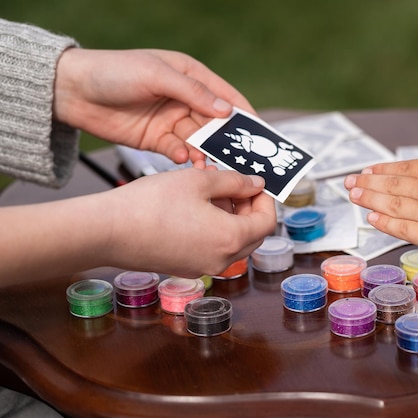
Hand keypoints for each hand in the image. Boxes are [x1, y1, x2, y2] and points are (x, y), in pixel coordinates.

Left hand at [53, 48, 253, 163]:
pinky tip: (183, 161)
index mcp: (190, 77)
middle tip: (243, 159)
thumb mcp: (156, 75)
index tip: (260, 134)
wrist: (71, 92)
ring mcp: (171, 121)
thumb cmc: (113, 72)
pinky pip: (179, 151)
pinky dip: (183, 158)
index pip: (226, 97)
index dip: (244, 115)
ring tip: (209, 165)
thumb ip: (193, 92)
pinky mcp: (157, 140)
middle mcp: (185, 99)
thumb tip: (226, 111)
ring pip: (199, 141)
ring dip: (206, 153)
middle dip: (229, 140)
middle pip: (216, 123)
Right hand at [102, 168, 275, 277]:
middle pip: (253, 235)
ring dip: (230, 216)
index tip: (256, 183)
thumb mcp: (199, 181)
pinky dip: (214, 228)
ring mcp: (203, 267)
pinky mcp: (185, 267)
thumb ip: (234, 182)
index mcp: (231, 239)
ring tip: (210, 189)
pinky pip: (212, 248)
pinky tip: (195, 206)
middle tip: (233, 184)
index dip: (266, 200)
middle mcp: (221, 260)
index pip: (267, 222)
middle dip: (248, 208)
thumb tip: (256, 184)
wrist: (108, 231)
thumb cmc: (151, 203)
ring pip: (232, 242)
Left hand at [344, 159, 417, 258]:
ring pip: (394, 203)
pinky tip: (371, 217)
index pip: (408, 168)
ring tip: (353, 194)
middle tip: (349, 180)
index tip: (369, 169)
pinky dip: (385, 222)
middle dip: (369, 182)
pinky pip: (404, 228)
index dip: (386, 169)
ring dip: (370, 198)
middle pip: (394, 184)